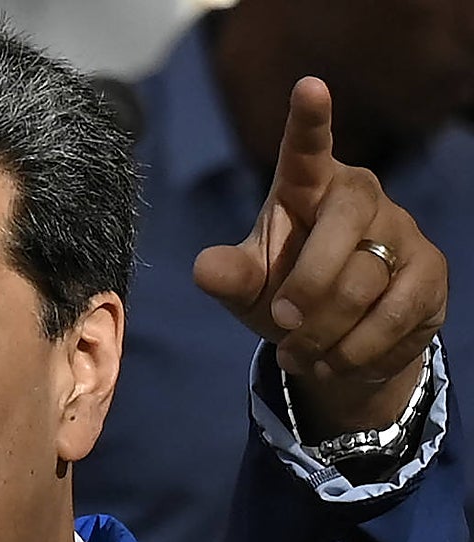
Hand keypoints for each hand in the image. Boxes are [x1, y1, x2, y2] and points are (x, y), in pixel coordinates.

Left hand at [194, 77, 446, 439]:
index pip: (307, 149)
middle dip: (309, 283)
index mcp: (307, 188)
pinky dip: (355, 350)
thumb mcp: (249, 288)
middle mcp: (359, 197)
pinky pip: (394, 315)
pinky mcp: (429, 274)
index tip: (308, 86)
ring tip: (299, 353)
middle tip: (282, 321)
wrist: (335, 343)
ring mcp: (401, 232)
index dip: (309, 121)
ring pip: (366, 281)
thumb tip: (205, 269)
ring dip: (325, 331)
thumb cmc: (285, 293)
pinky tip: (333, 361)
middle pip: (343, 223)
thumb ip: (230, 276)